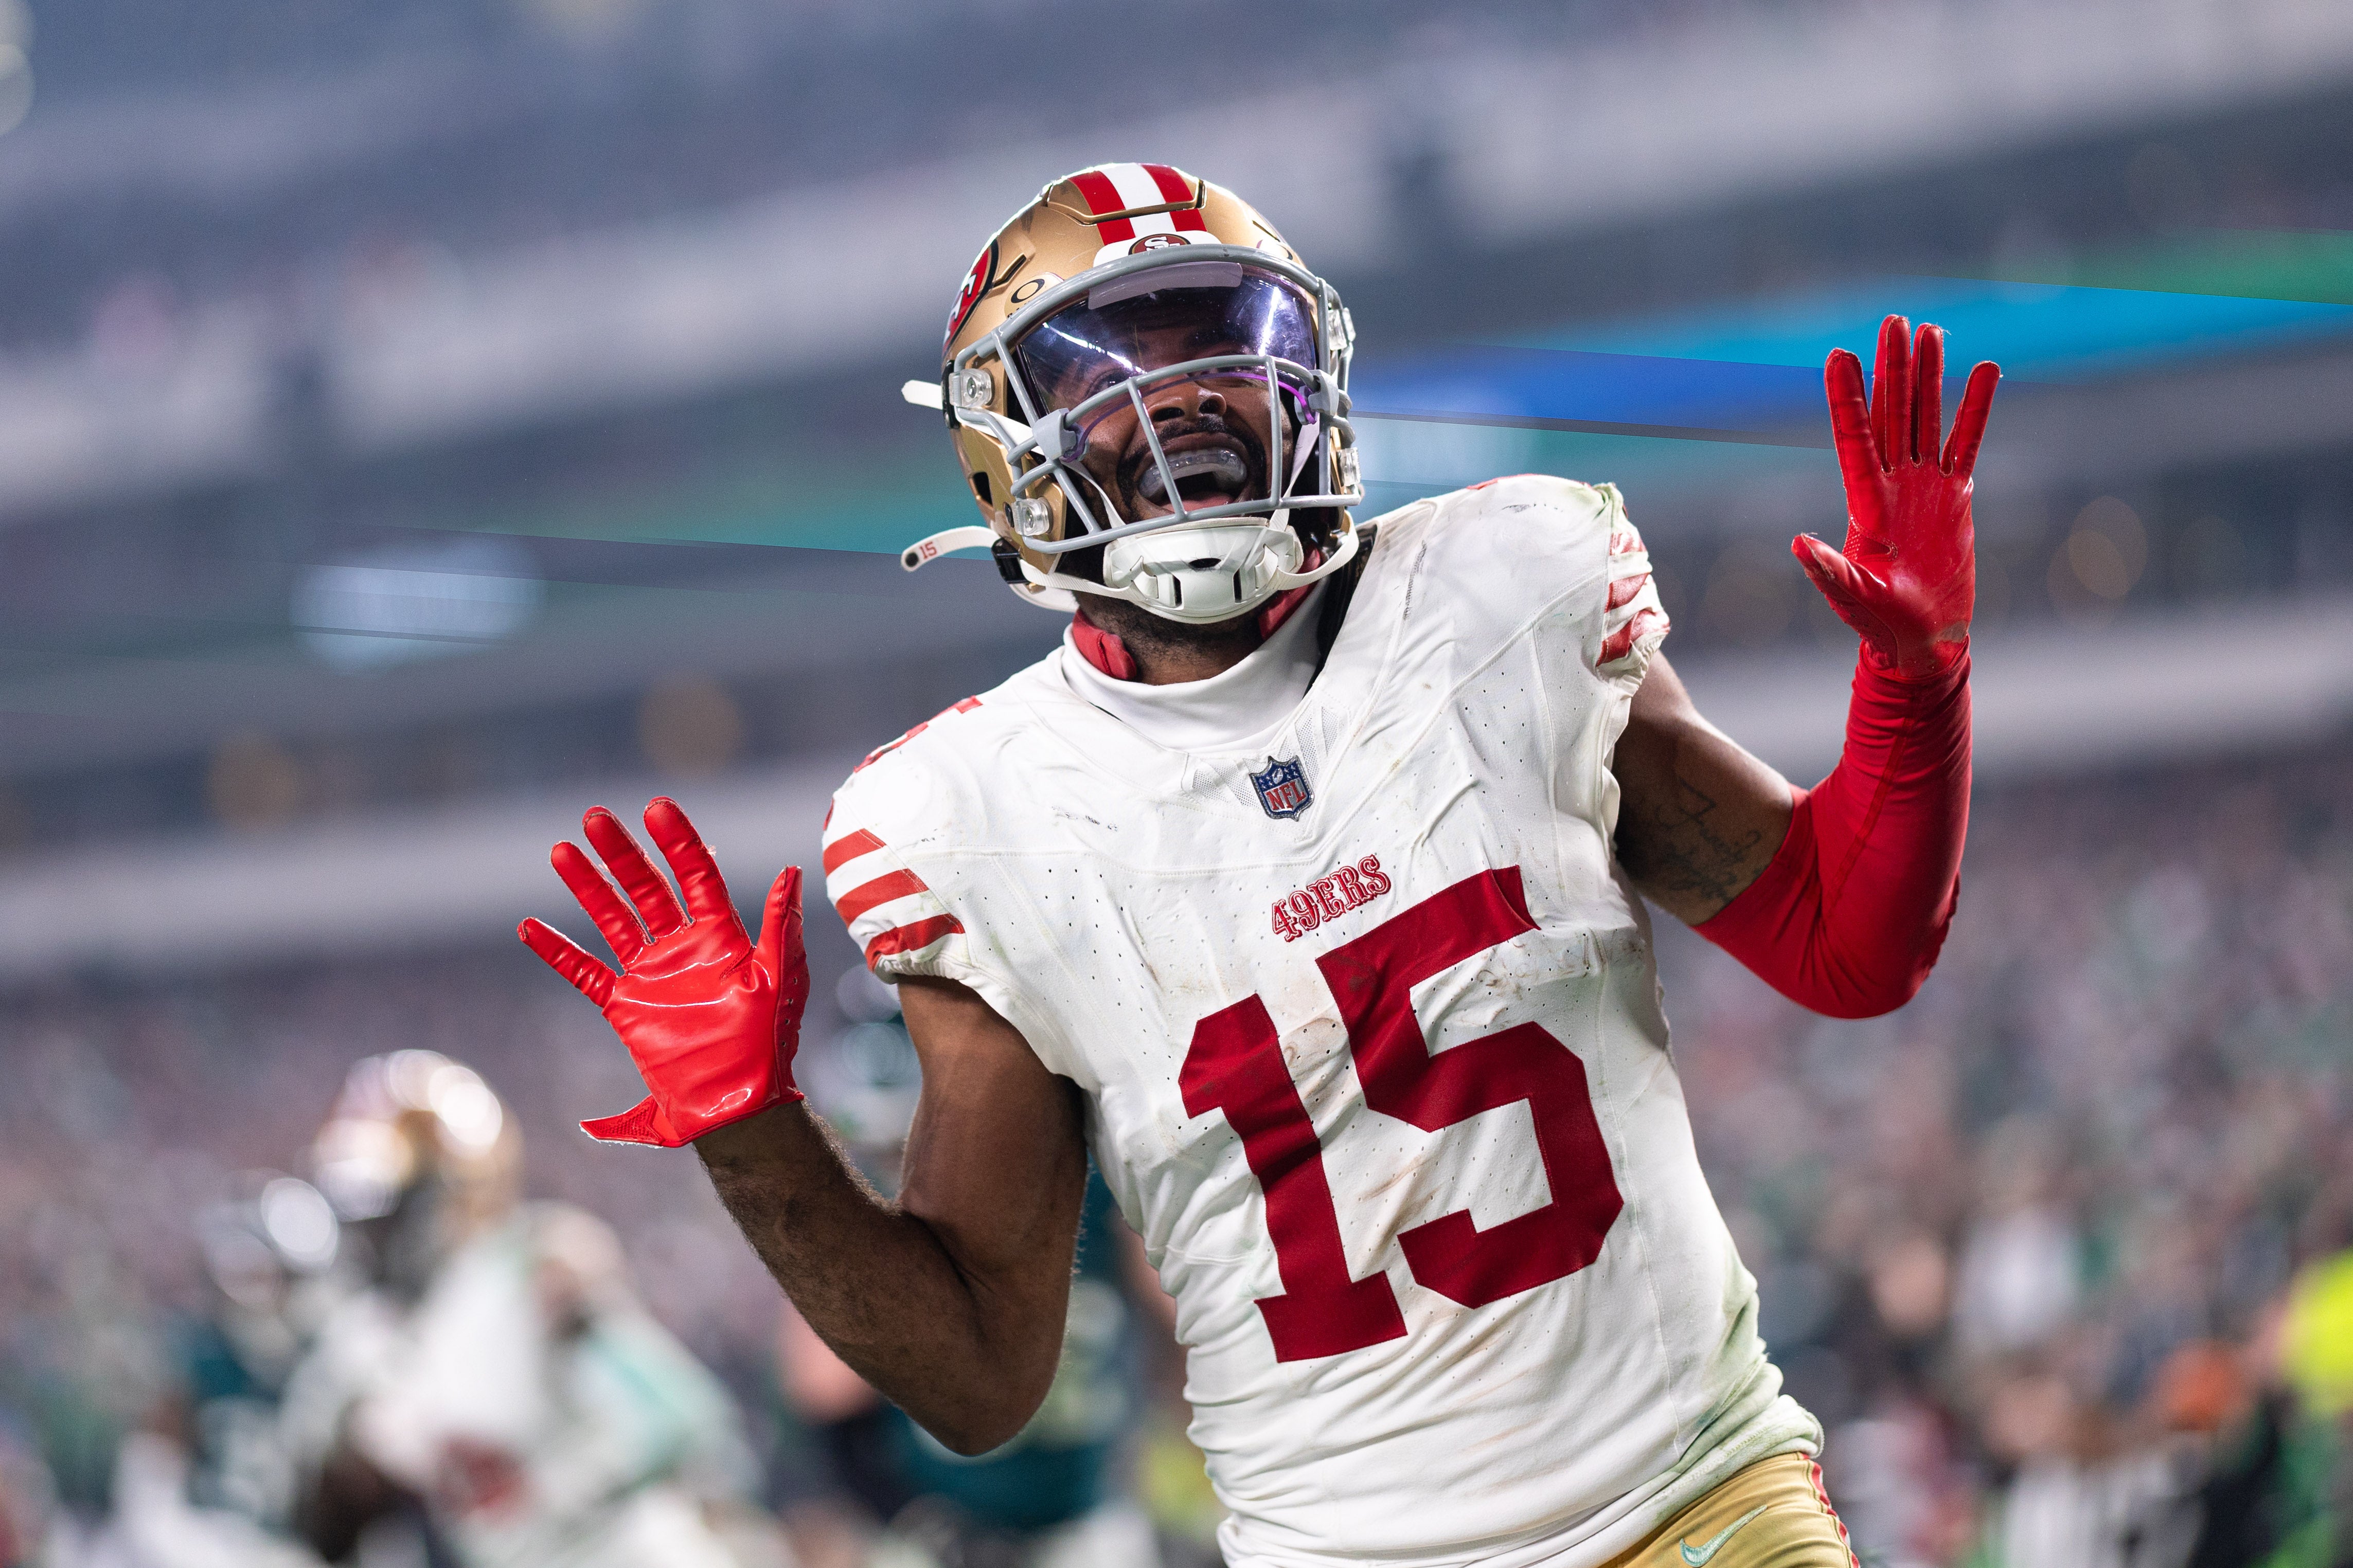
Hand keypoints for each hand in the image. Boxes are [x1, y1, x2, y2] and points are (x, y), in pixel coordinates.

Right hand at [520, 798, 806, 1146]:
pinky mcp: (625, 1008)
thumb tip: (791, 870)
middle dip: (623, 853)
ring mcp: (651, 976)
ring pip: (613, 919)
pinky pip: (585, 973)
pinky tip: (531, 927)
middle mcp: (682, 949)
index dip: (678, 842)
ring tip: (563, 850)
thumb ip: (779, 926)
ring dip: (588, 886)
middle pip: (647, 888)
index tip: (657, 807)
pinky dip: (558, 952)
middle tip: (596, 816)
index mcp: (720, 938)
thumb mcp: (778, 979)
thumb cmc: (767, 1044)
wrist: (738, 1105)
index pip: (697, 876)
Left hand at [1796, 314, 1998, 676]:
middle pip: (1892, 414)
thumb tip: (1795, 543)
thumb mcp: (1851, 596)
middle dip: (1892, 369)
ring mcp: (1925, 488)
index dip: (1848, 398)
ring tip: (1930, 331)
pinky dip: (1976, 409)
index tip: (1840, 355)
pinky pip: (1967, 444)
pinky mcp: (1956, 498)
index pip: (1855, 439)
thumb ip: (1827, 570)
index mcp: (1865, 504)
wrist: (1922, 641)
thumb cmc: (1880, 623)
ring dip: (1929, 376)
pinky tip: (1985, 372)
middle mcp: (1893, 486)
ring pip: (1927, 418)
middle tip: (1892, 321)